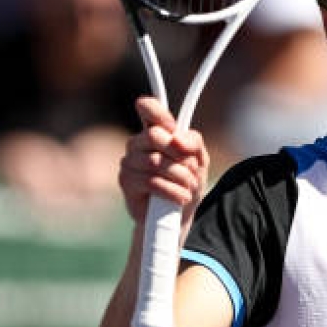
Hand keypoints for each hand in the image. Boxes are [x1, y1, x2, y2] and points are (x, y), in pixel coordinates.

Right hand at [118, 97, 209, 227]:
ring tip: (189, 187)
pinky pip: (150, 181)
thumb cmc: (187, 182)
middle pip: (155, 136)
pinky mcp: (126, 182)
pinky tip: (181, 198)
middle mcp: (138, 143)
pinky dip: (172, 191)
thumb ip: (193, 143)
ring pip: (155, 161)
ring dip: (180, 177)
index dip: (155, 110)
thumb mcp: (200, 160)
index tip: (163, 118)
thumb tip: (178, 138)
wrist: (179, 216)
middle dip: (180, 156)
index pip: (149, 110)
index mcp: (157, 132)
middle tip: (192, 171)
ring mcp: (129, 161)